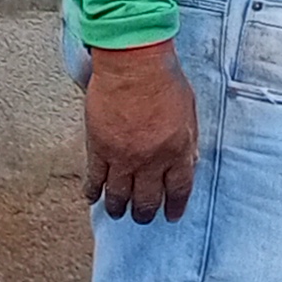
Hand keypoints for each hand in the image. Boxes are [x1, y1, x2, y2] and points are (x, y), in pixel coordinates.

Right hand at [83, 43, 198, 221]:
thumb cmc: (164, 79)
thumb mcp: (189, 110)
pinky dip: (93, 191)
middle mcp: (151, 161)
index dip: (175, 206)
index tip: (172, 215)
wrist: (133, 64)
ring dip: (119, 208)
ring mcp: (123, 158)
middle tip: (142, 217)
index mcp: (177, 151)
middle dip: (145, 213)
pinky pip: (95, 179)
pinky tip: (93, 197)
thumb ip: (188, 139)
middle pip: (147, 200)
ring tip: (118, 212)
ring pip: (119, 196)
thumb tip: (189, 160)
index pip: (179, 190)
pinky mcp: (99, 150)